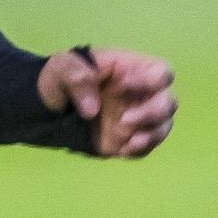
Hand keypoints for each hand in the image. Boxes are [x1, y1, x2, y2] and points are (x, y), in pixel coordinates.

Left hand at [38, 47, 176, 158]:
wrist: (48, 107)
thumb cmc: (61, 78)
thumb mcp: (61, 67)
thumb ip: (76, 77)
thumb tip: (92, 109)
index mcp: (132, 69)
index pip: (162, 71)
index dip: (152, 80)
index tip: (123, 85)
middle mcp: (141, 94)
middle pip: (169, 101)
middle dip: (154, 112)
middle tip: (124, 119)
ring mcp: (136, 119)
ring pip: (163, 126)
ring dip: (151, 133)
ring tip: (128, 139)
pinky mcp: (127, 140)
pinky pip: (146, 147)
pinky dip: (140, 149)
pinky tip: (123, 149)